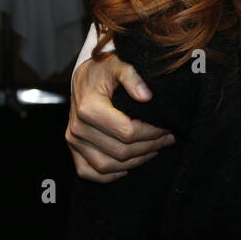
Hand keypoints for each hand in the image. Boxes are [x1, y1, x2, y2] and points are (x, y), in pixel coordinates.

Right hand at [66, 54, 174, 182]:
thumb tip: (146, 96)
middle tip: (168, 138)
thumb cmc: (104, 69)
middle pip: (120, 152)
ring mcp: (73, 140)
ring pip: (108, 166)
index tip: (166, 126)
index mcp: (89, 108)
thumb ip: (133, 77)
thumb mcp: (120, 64)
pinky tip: (128, 166)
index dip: (151, 133)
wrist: (85, 76)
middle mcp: (78, 127)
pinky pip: (89, 172)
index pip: (127, 132)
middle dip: (149, 146)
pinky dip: (109, 175)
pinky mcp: (73, 148)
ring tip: (155, 148)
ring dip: (135, 162)